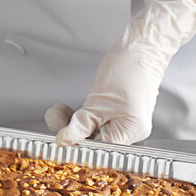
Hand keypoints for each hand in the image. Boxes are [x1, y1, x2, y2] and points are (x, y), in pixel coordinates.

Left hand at [47, 0, 195, 145]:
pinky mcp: (117, 117)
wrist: (142, 47)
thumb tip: (62, 141)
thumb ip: (80, 125)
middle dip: (71, 132)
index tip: (58, 139)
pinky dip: (80, 118)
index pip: (98, 149)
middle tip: (53, 117)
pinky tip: (65, 110)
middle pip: (94, 143)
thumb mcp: (97, 101)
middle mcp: (130, 133)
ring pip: (91, 133)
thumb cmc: (128, 68)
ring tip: (56, 110)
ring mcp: (125, 125)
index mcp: (130, 132)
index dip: (76, 145)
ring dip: (71, 123)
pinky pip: (95, 124)